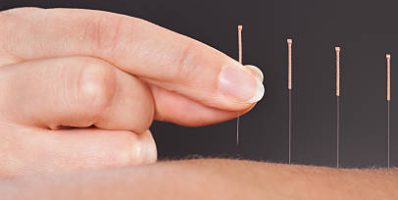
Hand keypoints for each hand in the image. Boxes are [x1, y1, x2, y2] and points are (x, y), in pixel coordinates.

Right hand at [0, 8, 263, 176]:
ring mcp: (0, 142)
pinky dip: (113, 179)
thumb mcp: (87, 73)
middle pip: (109, 85)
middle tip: (123, 118)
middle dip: (139, 108)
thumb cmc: (41, 108)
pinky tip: (80, 169)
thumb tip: (240, 87)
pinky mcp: (13, 185)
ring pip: (116, 144)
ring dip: (128, 149)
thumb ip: (158, 80)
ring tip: (90, 146)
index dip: (192, 61)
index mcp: (24, 35)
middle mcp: (0, 81)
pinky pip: (101, 185)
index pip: (117, 34)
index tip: (246, 86)